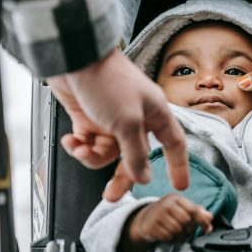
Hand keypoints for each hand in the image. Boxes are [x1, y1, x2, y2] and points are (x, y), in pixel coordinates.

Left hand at [47, 48, 188, 199]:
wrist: (73, 57)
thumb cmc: (108, 81)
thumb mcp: (127, 122)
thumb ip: (137, 153)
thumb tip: (144, 177)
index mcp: (154, 113)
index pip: (174, 144)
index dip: (178, 165)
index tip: (179, 185)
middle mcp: (136, 118)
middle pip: (134, 157)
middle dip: (121, 176)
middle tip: (111, 195)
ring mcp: (111, 119)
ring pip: (107, 153)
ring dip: (92, 157)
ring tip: (81, 149)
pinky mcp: (89, 118)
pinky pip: (88, 143)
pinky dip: (79, 146)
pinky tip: (72, 141)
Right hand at [121, 194, 213, 251]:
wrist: (146, 219)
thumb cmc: (169, 213)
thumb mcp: (183, 209)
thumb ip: (198, 212)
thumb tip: (210, 217)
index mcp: (176, 198)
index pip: (193, 209)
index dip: (203, 221)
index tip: (208, 229)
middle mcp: (165, 204)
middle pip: (186, 221)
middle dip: (190, 231)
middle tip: (189, 234)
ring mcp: (156, 215)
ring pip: (177, 230)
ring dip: (182, 237)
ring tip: (180, 237)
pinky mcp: (150, 226)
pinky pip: (167, 237)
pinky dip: (172, 241)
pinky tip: (172, 238)